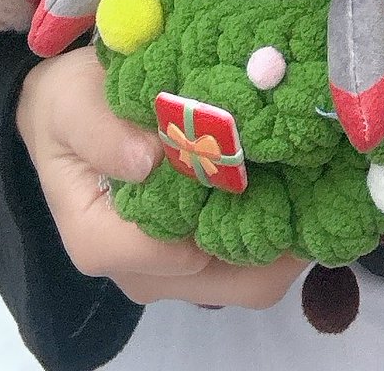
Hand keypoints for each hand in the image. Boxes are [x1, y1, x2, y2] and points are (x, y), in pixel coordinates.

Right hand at [16, 48, 304, 308]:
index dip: (225, 210)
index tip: (261, 160)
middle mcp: (141, 272)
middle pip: (228, 281)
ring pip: (250, 279)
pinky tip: (299, 183)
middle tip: (314, 173)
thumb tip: (148, 160)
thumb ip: (103, 132)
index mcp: (102, 241)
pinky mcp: (199, 257)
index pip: (175, 251)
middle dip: (277, 234)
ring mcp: (175, 270)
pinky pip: (251, 262)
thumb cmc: (68, 107)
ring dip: (287, 234)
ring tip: (315, 174)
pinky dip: (280, 230)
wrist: (69, 115)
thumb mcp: (69, 102)